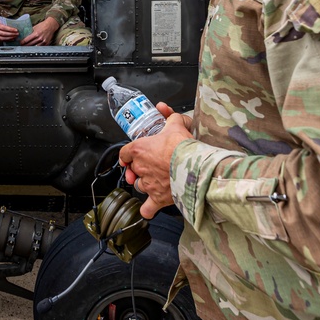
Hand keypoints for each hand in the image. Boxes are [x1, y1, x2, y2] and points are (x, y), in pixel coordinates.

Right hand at [0, 12, 19, 42]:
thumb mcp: (2, 19)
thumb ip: (7, 22)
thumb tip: (16, 25)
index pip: (4, 28)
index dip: (10, 29)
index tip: (16, 30)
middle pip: (3, 34)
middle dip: (11, 34)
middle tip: (17, 34)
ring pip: (2, 38)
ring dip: (10, 38)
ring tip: (15, 36)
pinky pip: (1, 40)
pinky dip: (7, 40)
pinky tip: (12, 38)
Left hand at [22, 17, 58, 45]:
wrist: (51, 25)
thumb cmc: (42, 25)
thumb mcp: (35, 27)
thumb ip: (30, 32)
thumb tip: (24, 35)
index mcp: (36, 33)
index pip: (27, 40)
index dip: (22, 42)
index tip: (20, 43)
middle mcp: (39, 38)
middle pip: (30, 44)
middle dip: (25, 45)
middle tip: (22, 46)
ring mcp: (43, 41)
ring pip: (34, 47)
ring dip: (30, 47)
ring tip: (26, 47)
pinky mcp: (46, 43)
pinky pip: (39, 47)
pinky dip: (36, 47)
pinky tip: (33, 47)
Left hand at [118, 103, 192, 218]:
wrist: (195, 166)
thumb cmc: (183, 147)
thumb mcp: (176, 125)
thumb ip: (170, 117)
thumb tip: (166, 111)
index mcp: (139, 150)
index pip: (124, 153)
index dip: (127, 155)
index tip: (131, 156)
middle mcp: (140, 168)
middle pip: (133, 170)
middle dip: (139, 168)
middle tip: (151, 165)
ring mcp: (148, 184)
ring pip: (139, 186)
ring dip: (145, 184)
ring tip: (156, 180)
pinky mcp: (157, 198)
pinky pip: (147, 208)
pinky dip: (147, 209)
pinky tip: (150, 206)